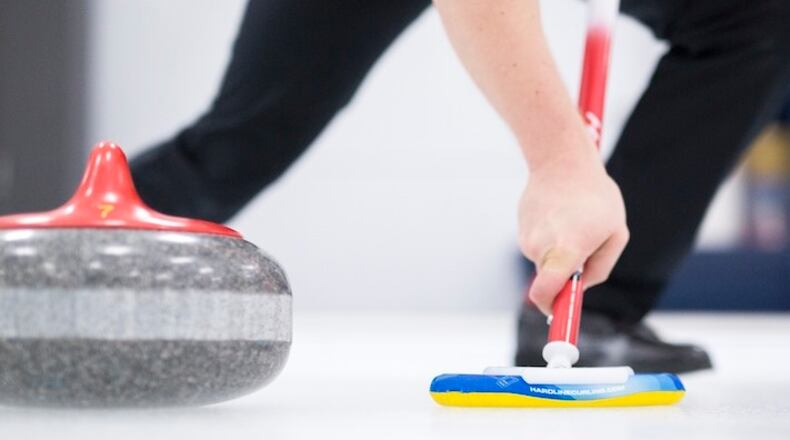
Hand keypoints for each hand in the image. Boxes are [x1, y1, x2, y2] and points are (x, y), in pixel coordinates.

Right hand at [518, 155, 628, 315]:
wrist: (562, 160)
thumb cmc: (596, 197)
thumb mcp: (615, 234)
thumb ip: (600, 268)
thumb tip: (580, 286)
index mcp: (566, 251)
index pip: (546, 294)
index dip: (551, 310)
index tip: (559, 318)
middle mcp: (541, 247)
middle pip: (550, 279)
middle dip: (565, 274)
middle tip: (585, 249)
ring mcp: (527, 237)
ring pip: (545, 260)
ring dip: (559, 251)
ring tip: (574, 221)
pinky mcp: (521, 227)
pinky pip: (538, 244)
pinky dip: (550, 237)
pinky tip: (560, 214)